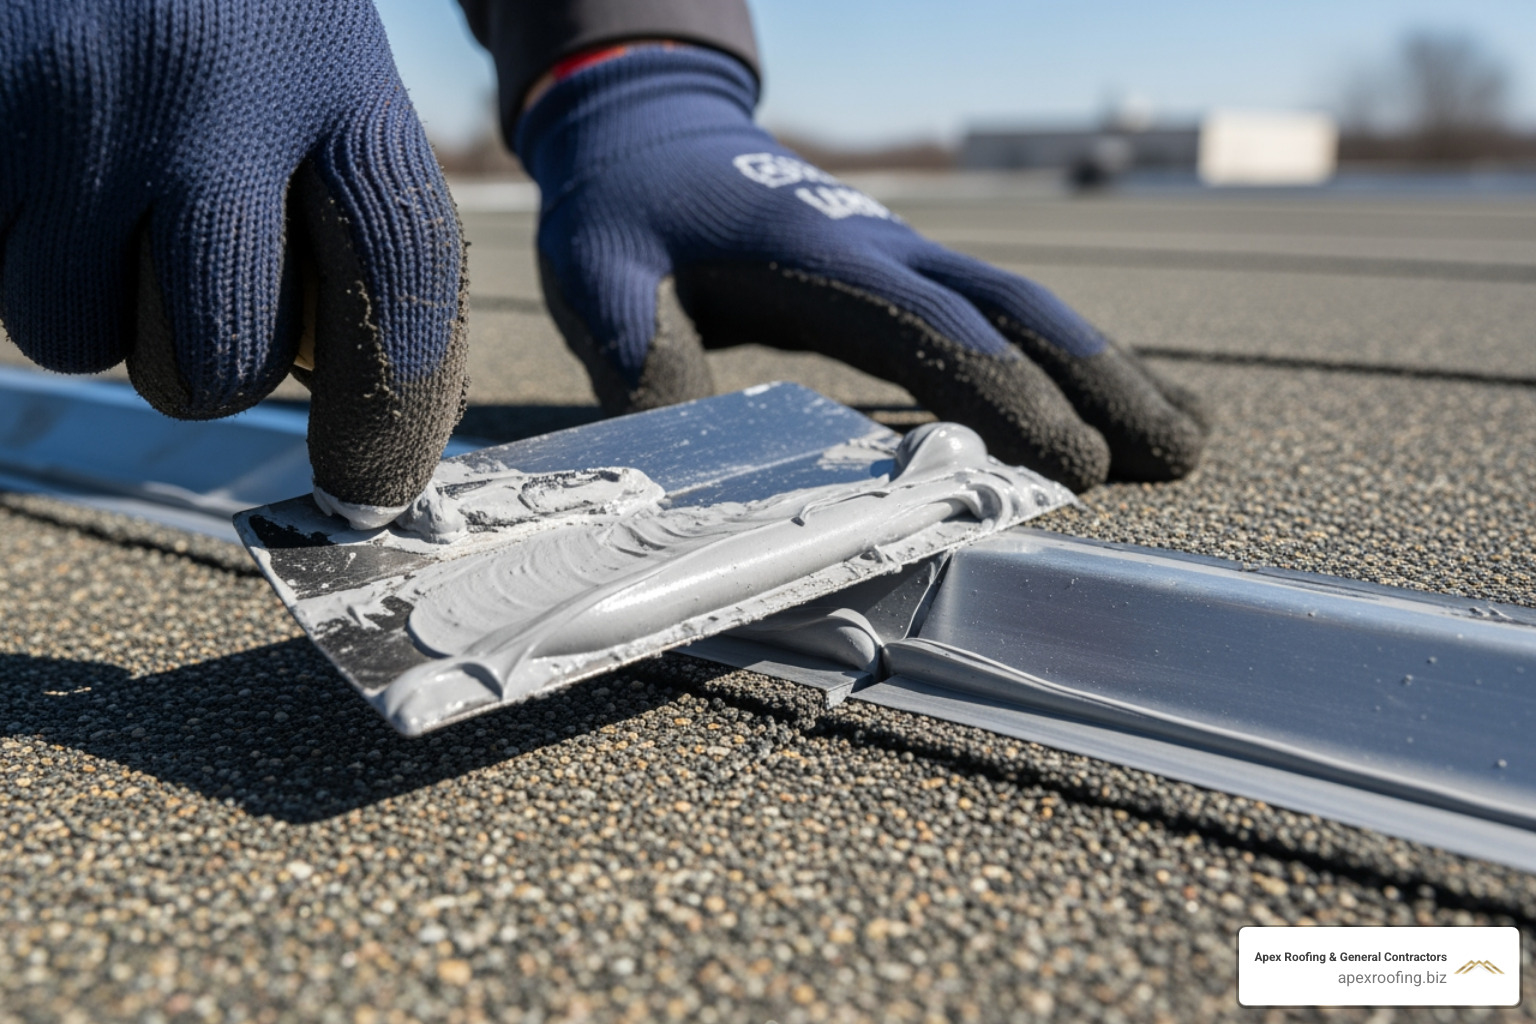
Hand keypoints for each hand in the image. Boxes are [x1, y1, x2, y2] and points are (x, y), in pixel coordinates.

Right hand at [0, 0, 467, 520]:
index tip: (368, 489)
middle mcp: (213, 97)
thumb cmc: (224, 8)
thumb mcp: (320, 66)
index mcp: (342, 85)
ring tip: (102, 185)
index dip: (391, 418)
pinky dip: (17, 255)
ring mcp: (69, 109)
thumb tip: (353, 403)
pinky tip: (43, 170)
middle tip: (188, 284)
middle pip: (223, 362)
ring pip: (83, 342)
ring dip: (96, 304)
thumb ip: (347, 209)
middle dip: (207, 362)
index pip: (401, 299)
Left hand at [514, 46, 1205, 491]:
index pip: (933, 330)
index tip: (1074, 465)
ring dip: (1108, 369)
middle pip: (1018, 309)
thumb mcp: (600, 276)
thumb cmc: (624, 206)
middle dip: (1103, 382)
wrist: (648, 123)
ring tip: (1184, 438)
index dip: (1006, 396)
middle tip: (1182, 456)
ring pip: (1028, 304)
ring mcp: (905, 252)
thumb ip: (638, 357)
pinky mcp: (904, 267)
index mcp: (819, 256)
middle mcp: (885, 248)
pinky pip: (1000, 309)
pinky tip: (1107, 398)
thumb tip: (690, 461)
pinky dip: (1064, 355)